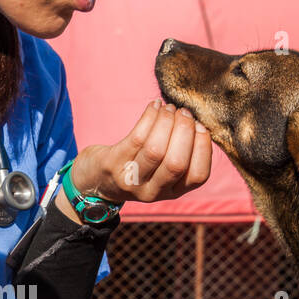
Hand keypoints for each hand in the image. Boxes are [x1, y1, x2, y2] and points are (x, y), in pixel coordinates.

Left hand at [70, 99, 211, 205]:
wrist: (96, 179)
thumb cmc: (138, 166)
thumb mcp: (162, 169)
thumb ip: (181, 153)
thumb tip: (196, 121)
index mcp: (172, 192)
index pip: (198, 176)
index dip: (203, 147)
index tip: (200, 125)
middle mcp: (153, 192)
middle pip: (176, 163)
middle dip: (184, 131)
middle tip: (184, 112)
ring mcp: (131, 181)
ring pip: (155, 149)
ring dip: (166, 122)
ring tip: (169, 108)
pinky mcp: (112, 165)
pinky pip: (136, 138)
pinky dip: (149, 117)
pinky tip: (154, 106)